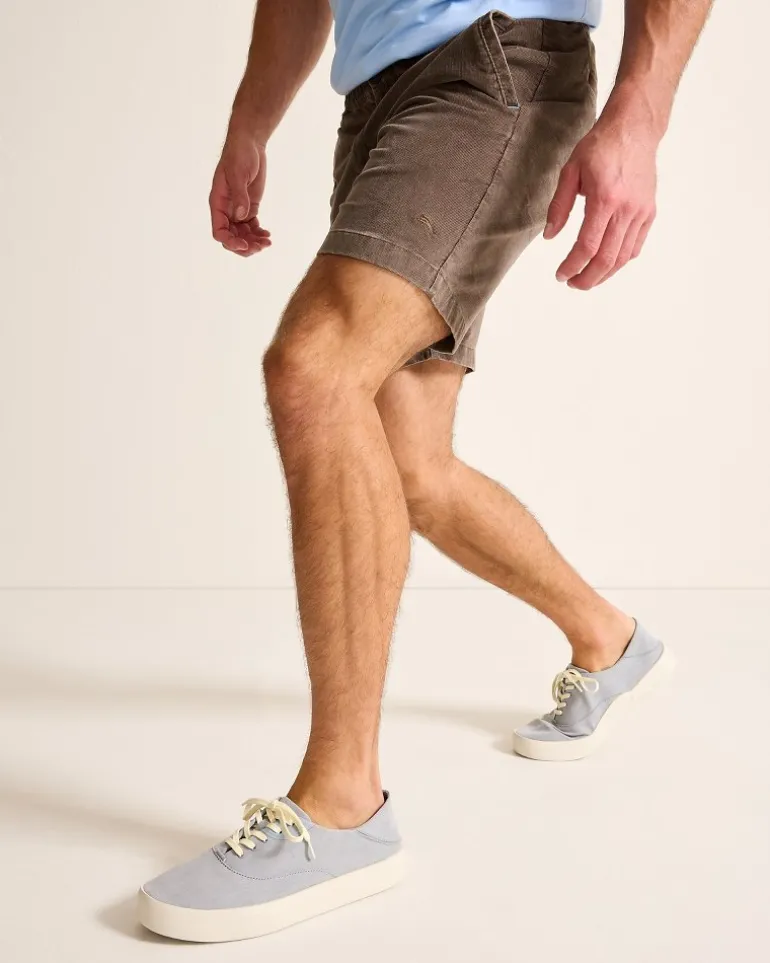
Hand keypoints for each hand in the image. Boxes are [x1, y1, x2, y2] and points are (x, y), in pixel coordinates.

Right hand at [209, 130, 270, 255]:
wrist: (249, 144)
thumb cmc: (239, 154)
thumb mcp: (238, 174)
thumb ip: (239, 196)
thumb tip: (240, 216)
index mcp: (218, 202)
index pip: (219, 230)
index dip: (230, 241)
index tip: (245, 244)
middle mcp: (226, 209)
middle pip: (232, 237)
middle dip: (245, 245)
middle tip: (261, 246)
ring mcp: (237, 209)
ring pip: (243, 234)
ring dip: (254, 242)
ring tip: (267, 242)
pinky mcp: (249, 206)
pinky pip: (251, 227)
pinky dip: (259, 233)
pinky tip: (268, 235)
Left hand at [544, 104, 658, 289]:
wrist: (634, 129)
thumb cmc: (600, 147)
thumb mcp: (570, 171)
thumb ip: (559, 206)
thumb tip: (549, 236)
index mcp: (604, 198)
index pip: (587, 246)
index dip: (572, 266)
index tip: (560, 275)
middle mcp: (626, 209)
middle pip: (607, 258)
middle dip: (587, 278)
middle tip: (572, 283)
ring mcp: (641, 212)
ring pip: (622, 257)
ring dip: (603, 274)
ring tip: (586, 278)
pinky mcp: (649, 212)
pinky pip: (635, 246)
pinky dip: (620, 261)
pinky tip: (606, 264)